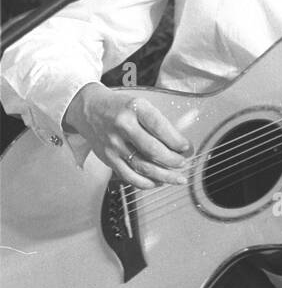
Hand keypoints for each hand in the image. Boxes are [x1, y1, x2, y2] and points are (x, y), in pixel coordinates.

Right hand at [62, 83, 191, 189]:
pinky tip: (157, 182)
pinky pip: (129, 176)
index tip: (186, 148)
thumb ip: (159, 123)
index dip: (177, 141)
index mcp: (135, 108)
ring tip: (177, 178)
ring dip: (164, 176)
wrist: (89, 109)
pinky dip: (146, 182)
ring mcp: (114, 144)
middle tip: (183, 163)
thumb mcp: (141, 105)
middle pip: (153, 150)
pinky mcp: (108, 158)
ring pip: (142, 166)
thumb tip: (180, 145)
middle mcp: (123, 126)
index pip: (160, 128)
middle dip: (173, 161)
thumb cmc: (120, 107)